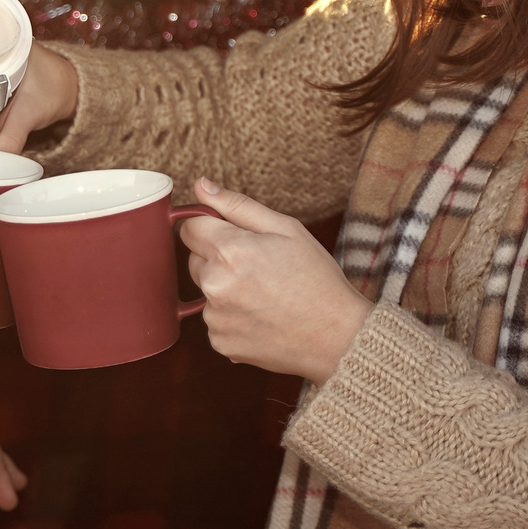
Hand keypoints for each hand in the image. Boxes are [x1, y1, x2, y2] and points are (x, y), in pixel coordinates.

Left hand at [180, 179, 372, 382]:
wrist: (337, 336)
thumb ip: (237, 205)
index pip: (190, 228)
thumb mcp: (286, 228)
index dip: (211, 228)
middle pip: (195, 260)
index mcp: (229, 251)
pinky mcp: (220, 342)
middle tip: (259, 267)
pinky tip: (262, 317)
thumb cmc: (317, 278)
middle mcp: (215, 285)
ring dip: (225, 289)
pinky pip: (216, 319)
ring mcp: (215, 317)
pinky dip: (232, 317)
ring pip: (206, 291)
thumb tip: (201, 186)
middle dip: (218, 259)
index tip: (234, 236)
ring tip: (265, 295)